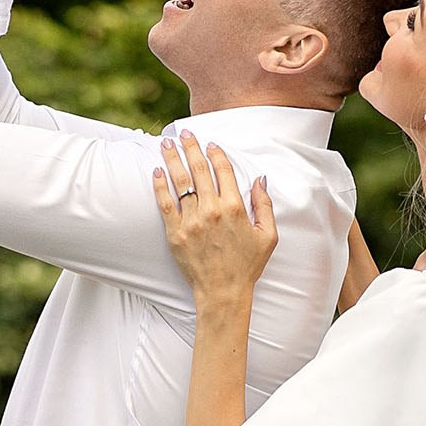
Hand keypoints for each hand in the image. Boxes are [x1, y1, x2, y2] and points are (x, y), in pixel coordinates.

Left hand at [153, 131, 277, 304]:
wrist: (223, 291)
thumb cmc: (247, 265)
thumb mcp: (268, 235)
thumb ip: (264, 204)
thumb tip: (260, 179)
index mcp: (235, 207)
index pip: (223, 171)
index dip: (216, 154)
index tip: (210, 143)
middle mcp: (212, 210)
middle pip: (199, 170)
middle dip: (191, 147)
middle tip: (184, 133)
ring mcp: (192, 221)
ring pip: (180, 182)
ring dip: (173, 159)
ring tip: (166, 143)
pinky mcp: (176, 233)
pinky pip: (165, 204)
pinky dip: (160, 185)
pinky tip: (157, 171)